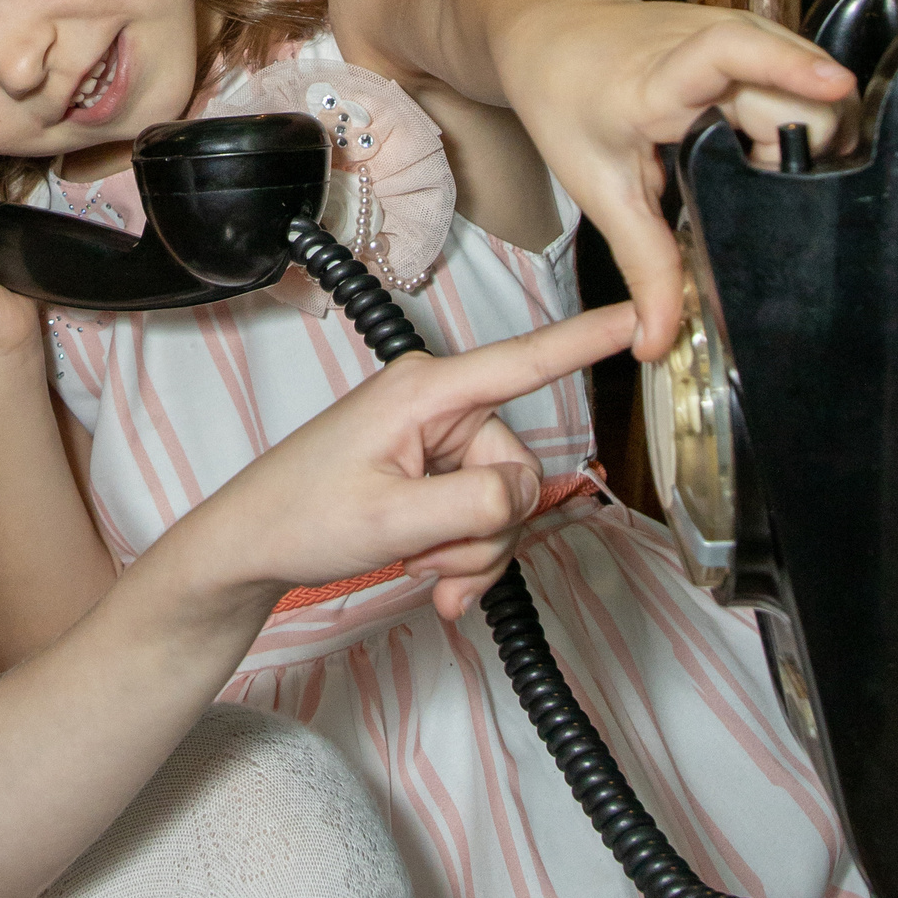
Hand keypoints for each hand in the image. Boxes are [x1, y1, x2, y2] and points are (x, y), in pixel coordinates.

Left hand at [189, 303, 637, 620]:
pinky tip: (434, 579)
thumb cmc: (301, 517)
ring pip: (507, 504)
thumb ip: (471, 504)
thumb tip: (525, 493)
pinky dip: (466, 556)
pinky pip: (486, 516)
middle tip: (431, 560)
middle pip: (519, 470)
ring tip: (421, 567)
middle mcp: (440, 402)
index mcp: (426, 390)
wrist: (254, 545)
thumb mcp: (390, 519)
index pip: (526, 361)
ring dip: (472, 551)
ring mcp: (440, 437)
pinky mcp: (437, 469)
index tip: (644, 317)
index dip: (590, 340)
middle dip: (487, 531)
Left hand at [499, 0, 858, 360]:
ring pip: (818, 80)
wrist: (555, 31)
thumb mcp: (598, 188)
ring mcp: (737, 28)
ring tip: (763, 164)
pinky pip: (806, 71)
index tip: (836, 84)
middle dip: (807, 151)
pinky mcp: (756, 29)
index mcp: (661, 80)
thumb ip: (642, 263)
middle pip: (803, 94)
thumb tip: (657, 341)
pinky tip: (769, 139)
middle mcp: (709, 43)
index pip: (731, 54)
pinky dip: (805, 108)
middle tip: (760, 186)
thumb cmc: (568, 101)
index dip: (787, 66)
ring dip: (813, 130)